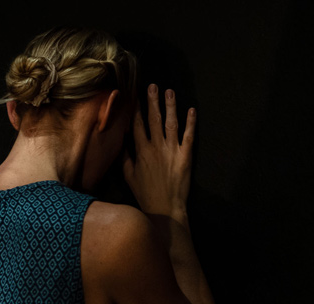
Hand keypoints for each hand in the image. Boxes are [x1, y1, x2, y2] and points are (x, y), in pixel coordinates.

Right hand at [123, 83, 195, 221]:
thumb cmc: (145, 193)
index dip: (137, 109)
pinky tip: (191, 110)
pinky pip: (189, 136)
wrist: (165, 208)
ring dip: (170, 106)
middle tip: (153, 86)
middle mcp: (156, 147)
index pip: (138, 124)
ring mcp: (172, 151)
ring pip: (171, 123)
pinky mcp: (185, 156)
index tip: (135, 95)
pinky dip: (191, 123)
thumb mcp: (128, 176)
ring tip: (169, 91)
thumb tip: (121, 143)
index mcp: (141, 150)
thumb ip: (125, 157)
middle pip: (154, 119)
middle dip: (153, 101)